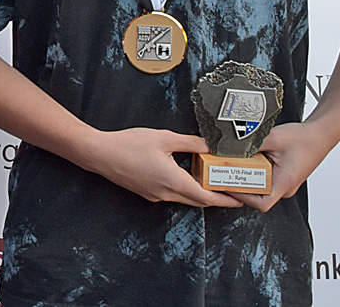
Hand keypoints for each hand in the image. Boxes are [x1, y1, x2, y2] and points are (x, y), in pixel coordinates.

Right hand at [87, 127, 242, 207]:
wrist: (99, 154)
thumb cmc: (128, 145)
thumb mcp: (163, 138)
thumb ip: (190, 142)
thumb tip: (210, 146)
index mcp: (174, 181)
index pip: (208, 198)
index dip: (226, 200)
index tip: (240, 199)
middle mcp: (166, 193)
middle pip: (198, 201)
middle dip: (216, 199)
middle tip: (229, 190)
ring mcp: (155, 195)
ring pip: (184, 199)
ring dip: (199, 194)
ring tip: (209, 181)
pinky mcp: (146, 192)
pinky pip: (171, 194)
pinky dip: (183, 190)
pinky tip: (183, 176)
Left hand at [232, 122, 328, 212]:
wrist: (319, 134)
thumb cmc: (303, 139)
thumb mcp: (272, 138)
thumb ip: (251, 144)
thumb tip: (230, 148)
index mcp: (285, 182)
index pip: (262, 203)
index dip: (243, 198)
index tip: (230, 186)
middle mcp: (286, 187)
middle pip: (258, 196)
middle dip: (240, 186)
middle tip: (225, 174)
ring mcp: (285, 183)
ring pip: (261, 188)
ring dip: (247, 179)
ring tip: (233, 167)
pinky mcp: (283, 177)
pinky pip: (265, 181)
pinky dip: (254, 173)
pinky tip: (246, 161)